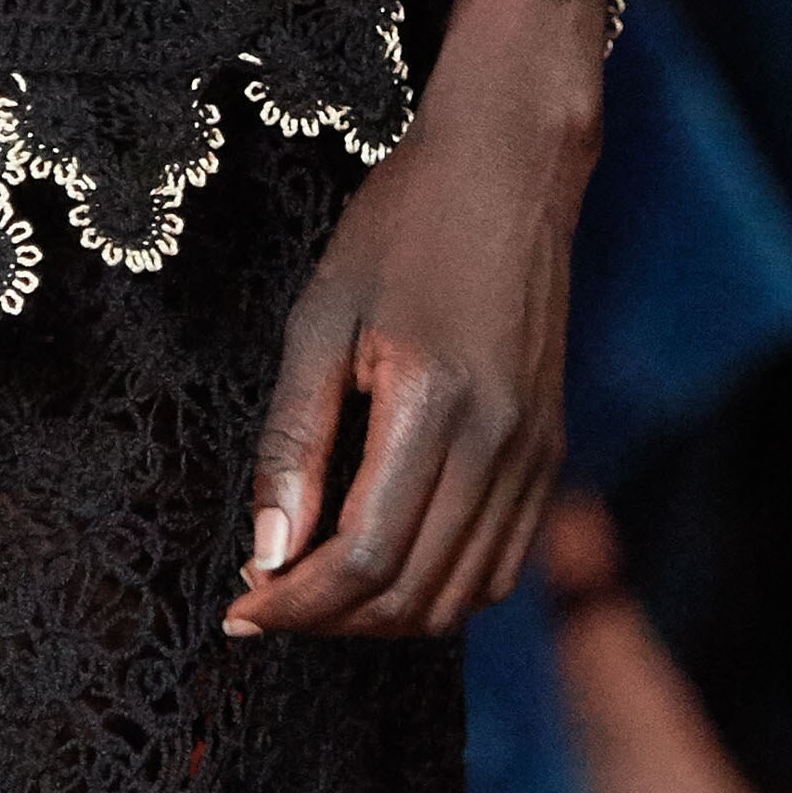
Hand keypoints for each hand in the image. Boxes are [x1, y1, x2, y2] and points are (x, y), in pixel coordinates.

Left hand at [226, 0, 600, 642]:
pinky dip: (439, 591)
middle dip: (330, 620)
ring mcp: (536, 455)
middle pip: (413, 592)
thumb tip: (268, 551)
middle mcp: (501, 446)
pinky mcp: (550, 453)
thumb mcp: (320, 316)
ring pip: (462, 596)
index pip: (365, 557)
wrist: (507, 172)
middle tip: (266, 606)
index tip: (241, 607)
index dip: (297, 602)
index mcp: (436, 406)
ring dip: (383, 617)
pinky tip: (384, 567)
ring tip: (316, 594)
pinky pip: (500, 565)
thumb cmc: (401, 227)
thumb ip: (294, 438)